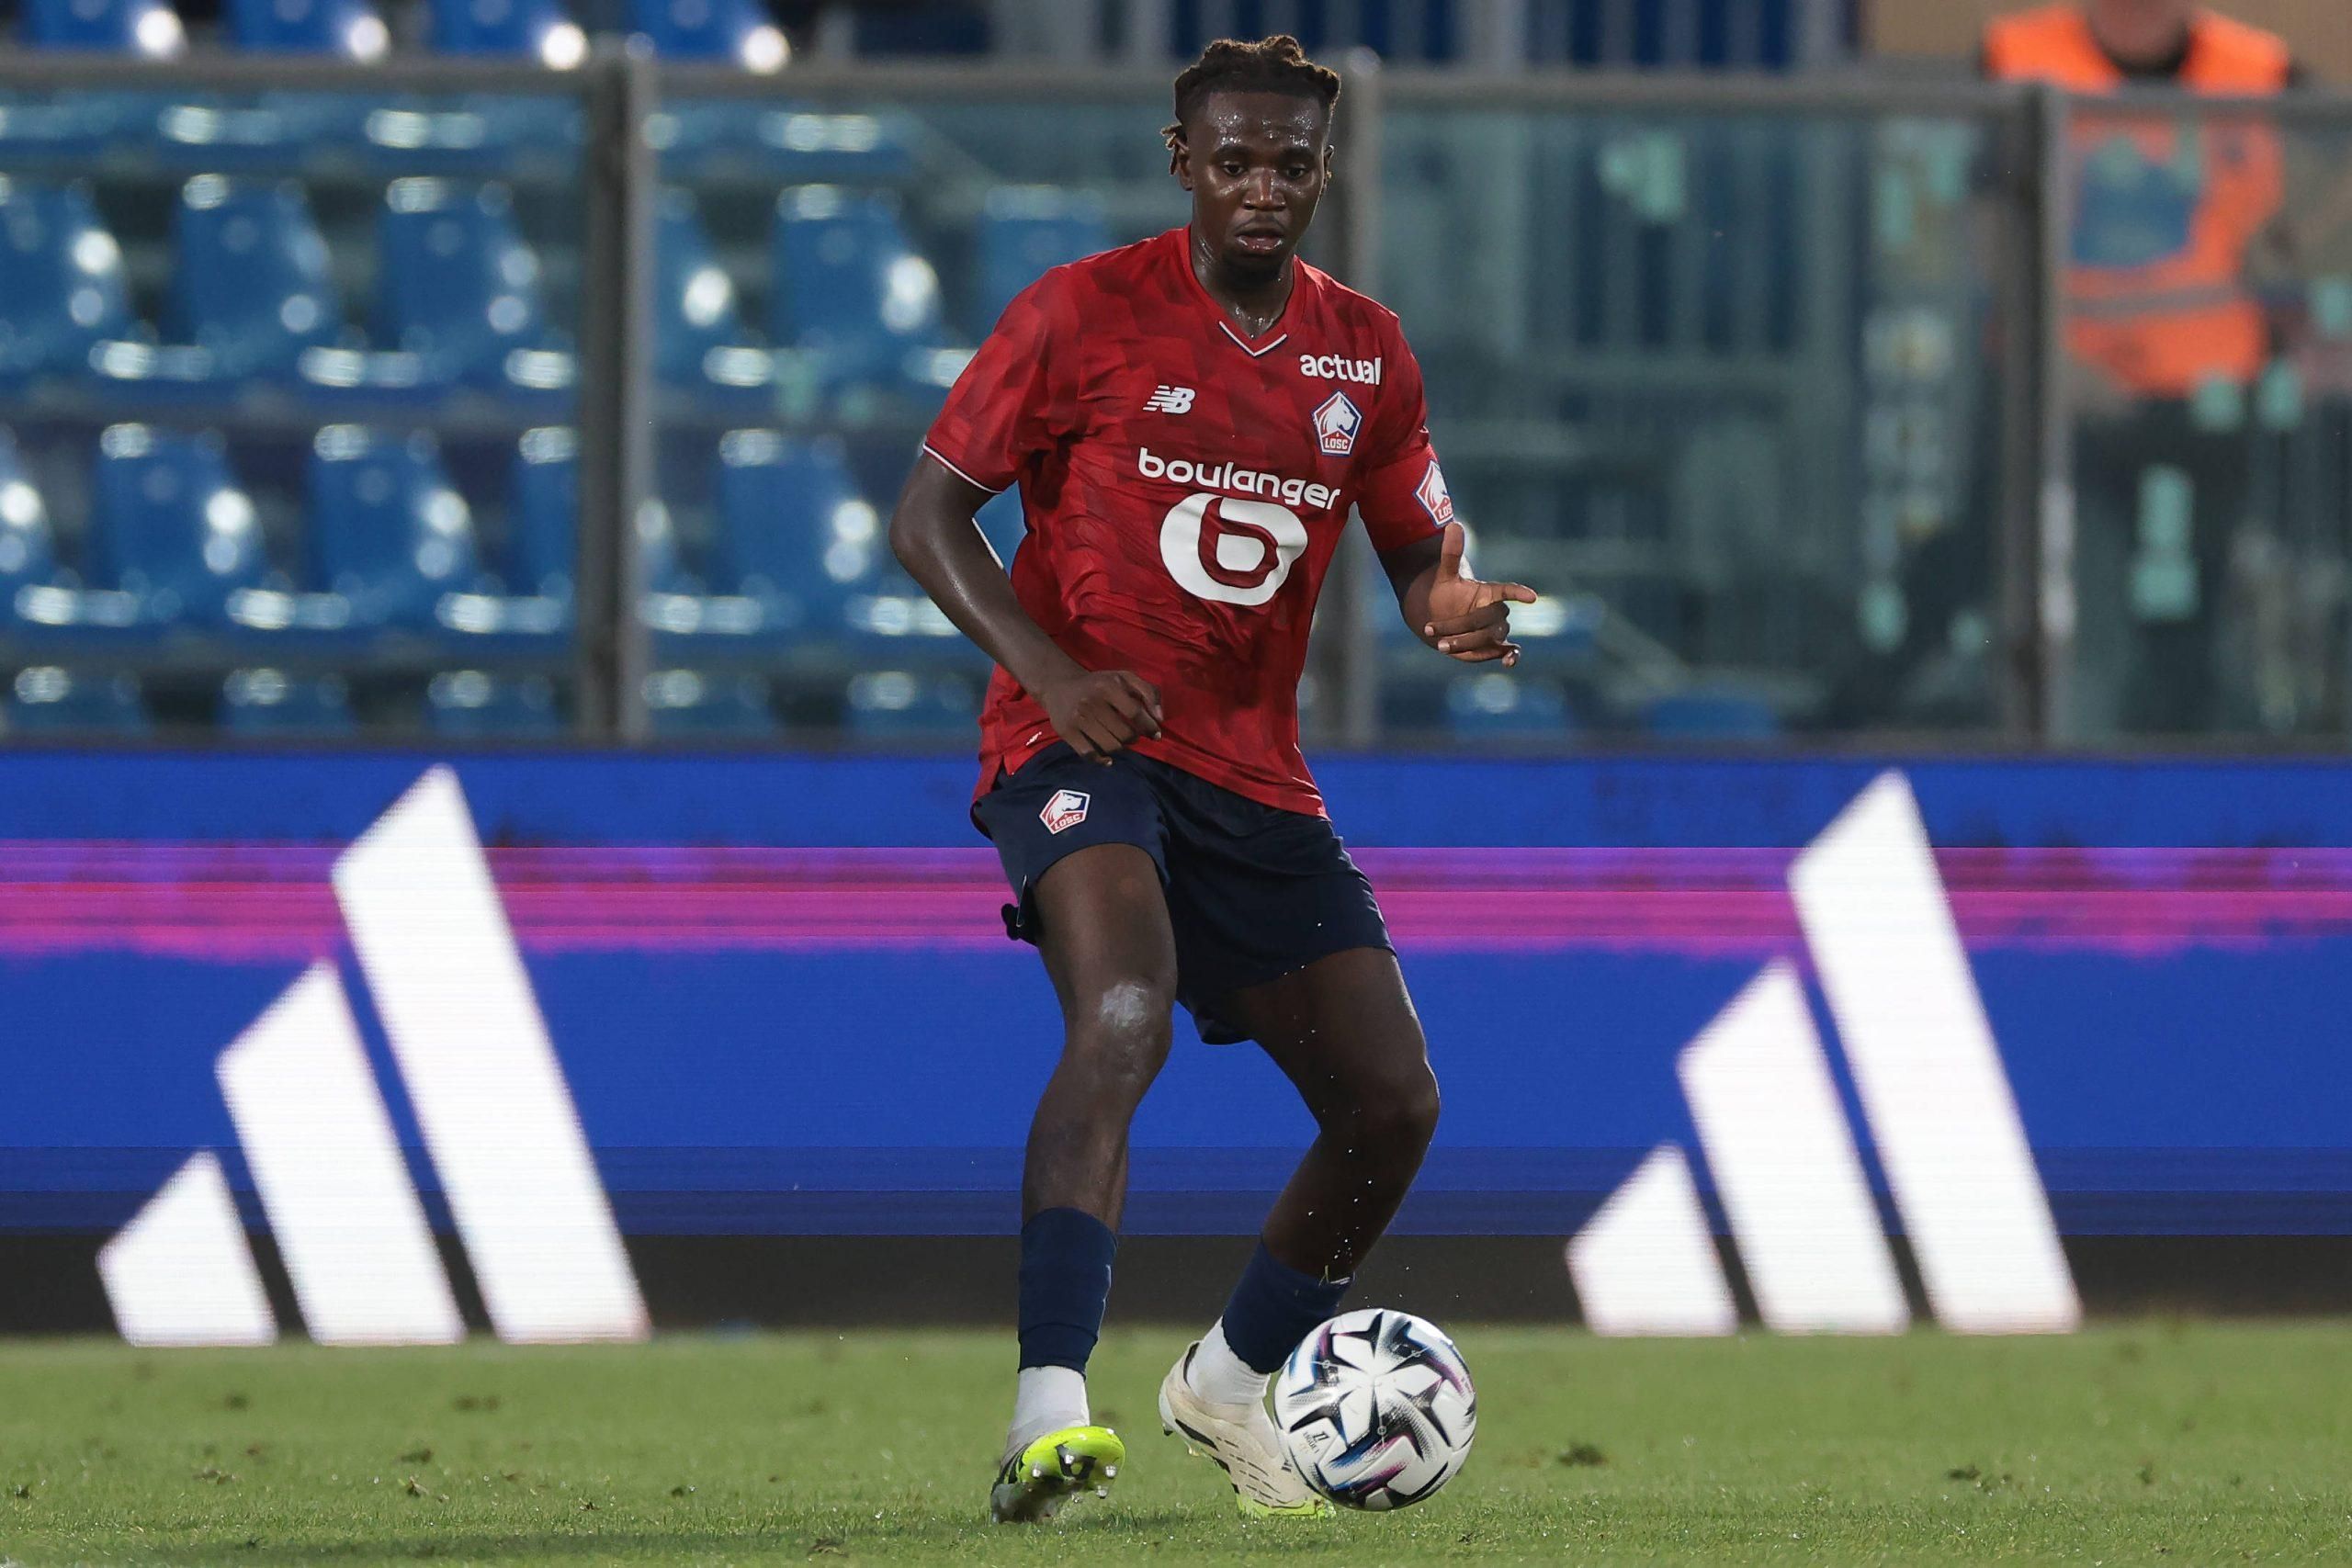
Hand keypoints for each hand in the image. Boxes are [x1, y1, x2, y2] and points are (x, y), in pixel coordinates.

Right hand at [1038, 668, 1161, 762]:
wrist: (1060, 685)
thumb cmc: (1099, 683)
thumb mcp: (1125, 678)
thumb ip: (1149, 692)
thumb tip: (1160, 718)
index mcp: (1108, 686)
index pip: (1136, 713)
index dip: (1149, 726)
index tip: (1155, 734)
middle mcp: (1091, 702)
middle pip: (1125, 734)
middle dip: (1134, 738)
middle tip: (1132, 735)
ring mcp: (1078, 719)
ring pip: (1111, 746)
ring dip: (1120, 747)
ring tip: (1119, 740)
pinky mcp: (1067, 732)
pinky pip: (1089, 754)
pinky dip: (1102, 760)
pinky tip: (1108, 758)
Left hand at [1421, 522, 1538, 666]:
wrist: (1440, 617)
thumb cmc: (1445, 593)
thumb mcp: (1444, 574)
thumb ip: (1451, 553)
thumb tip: (1453, 525)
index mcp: (1488, 592)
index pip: (1507, 591)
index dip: (1518, 593)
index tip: (1532, 597)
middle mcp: (1495, 611)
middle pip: (1489, 619)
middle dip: (1462, 626)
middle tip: (1432, 630)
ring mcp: (1496, 629)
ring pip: (1491, 636)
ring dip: (1468, 642)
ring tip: (1442, 646)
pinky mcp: (1494, 646)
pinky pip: (1510, 651)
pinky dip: (1512, 656)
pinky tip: (1509, 662)